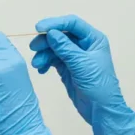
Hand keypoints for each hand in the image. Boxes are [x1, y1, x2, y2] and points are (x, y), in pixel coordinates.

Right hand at [29, 15, 134, 134]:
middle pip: (61, 34)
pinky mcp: (68, 68)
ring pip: (55, 47)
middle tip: (33, 48)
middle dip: (46, 40)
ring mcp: (75, 56)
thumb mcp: (82, 64)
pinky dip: (45, 62)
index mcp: (93, 39)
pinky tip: (41, 70)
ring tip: (37, 65)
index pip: (72, 23)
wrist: (101, 110)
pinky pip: (53, 59)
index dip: (55, 23)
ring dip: (44, 53)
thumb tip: (50, 32)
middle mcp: (84, 45)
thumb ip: (65, 48)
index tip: (38, 28)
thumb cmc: (98, 85)